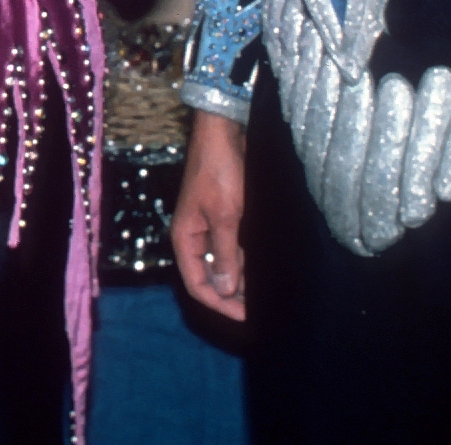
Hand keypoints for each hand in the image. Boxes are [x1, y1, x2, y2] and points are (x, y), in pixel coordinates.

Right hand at [172, 110, 246, 321]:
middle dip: (232, 295)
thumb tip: (225, 290)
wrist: (223, 133)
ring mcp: (207, 227)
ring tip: (266, 292)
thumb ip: (227, 254)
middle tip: (260, 308)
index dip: (220, 304)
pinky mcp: (222, 217)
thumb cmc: (221, 172)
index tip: (246, 317)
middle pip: (209, 277)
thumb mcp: (226, 216)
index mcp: (185, 238)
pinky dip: (244, 260)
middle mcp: (193, 236)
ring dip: (241, 278)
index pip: (197, 285)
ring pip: (223, 264)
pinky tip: (262, 267)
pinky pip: (231, 248)